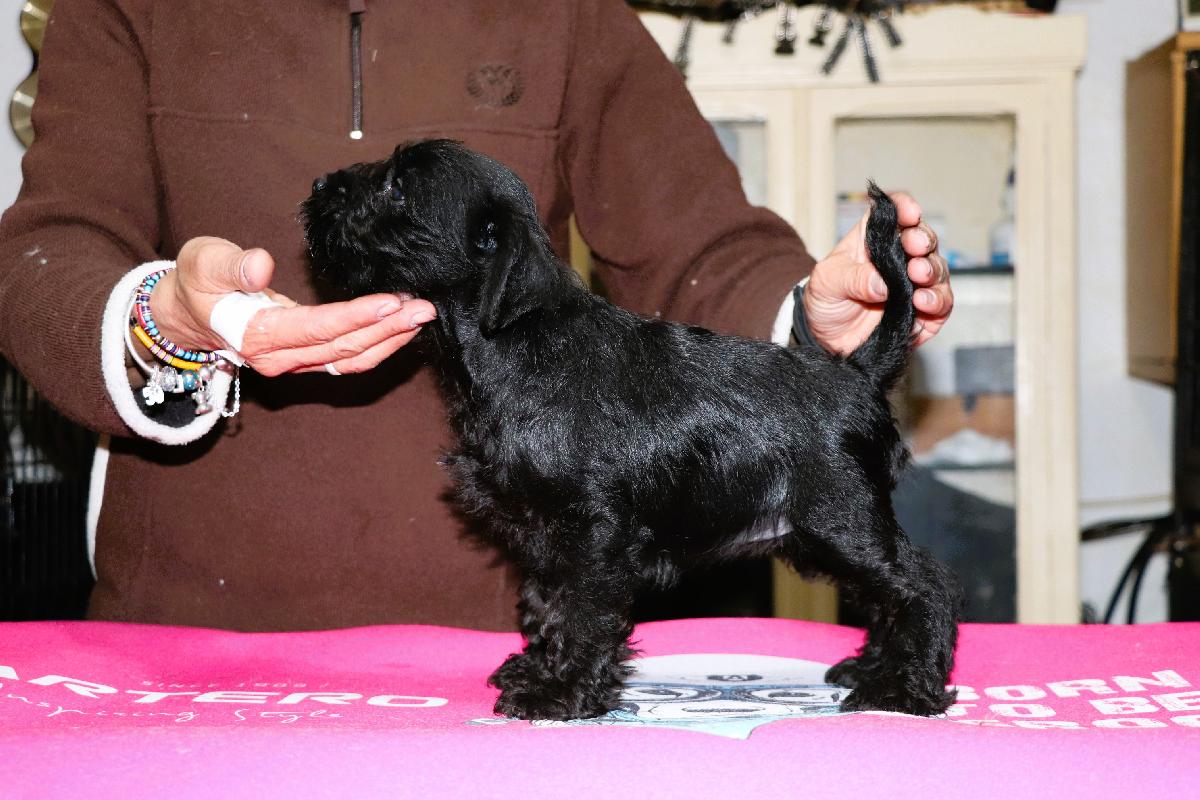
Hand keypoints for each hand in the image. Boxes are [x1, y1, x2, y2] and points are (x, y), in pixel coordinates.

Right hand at [149, 236, 436, 375]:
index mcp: (257, 336)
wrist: (187, 314)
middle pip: (343, 347)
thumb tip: (260, 266)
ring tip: (421, 317)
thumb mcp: (202, 263)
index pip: (317, 328)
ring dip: (390, 340)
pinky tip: (401, 329)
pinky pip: (348, 358)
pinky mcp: (306, 358)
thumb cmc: (196, 283)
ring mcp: (295, 362)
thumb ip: (229, 265)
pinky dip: (378, 346)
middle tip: (424, 308)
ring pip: (350, 358)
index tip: (391, 301)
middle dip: (387, 328)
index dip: (357, 316)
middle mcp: (280, 358)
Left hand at [803, 192, 952, 355]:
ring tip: (918, 275)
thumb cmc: (826, 300)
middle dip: (923, 240)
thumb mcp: (827, 283)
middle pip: (923, 237)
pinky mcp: (926, 312)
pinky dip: (938, 300)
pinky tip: (923, 301)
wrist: (828, 339)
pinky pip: (941, 303)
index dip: (905, 208)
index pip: (894, 214)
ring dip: (931, 270)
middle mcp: (900, 257)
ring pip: (937, 269)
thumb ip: (852, 278)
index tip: (909, 214)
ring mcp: (915, 284)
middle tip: (915, 248)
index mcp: (875, 239)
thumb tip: (882, 283)